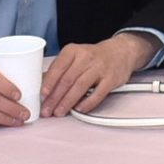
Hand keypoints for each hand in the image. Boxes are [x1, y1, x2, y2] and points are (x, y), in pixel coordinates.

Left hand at [41, 33, 155, 116]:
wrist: (121, 52)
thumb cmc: (93, 57)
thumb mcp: (75, 56)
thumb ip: (60, 69)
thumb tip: (43, 86)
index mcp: (73, 51)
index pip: (58, 68)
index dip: (49, 83)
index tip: (43, 95)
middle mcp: (86, 57)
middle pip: (67, 80)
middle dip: (55, 97)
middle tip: (47, 110)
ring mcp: (100, 68)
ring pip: (80, 87)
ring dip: (67, 102)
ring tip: (59, 112)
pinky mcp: (111, 79)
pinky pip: (98, 93)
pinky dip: (87, 103)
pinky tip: (79, 109)